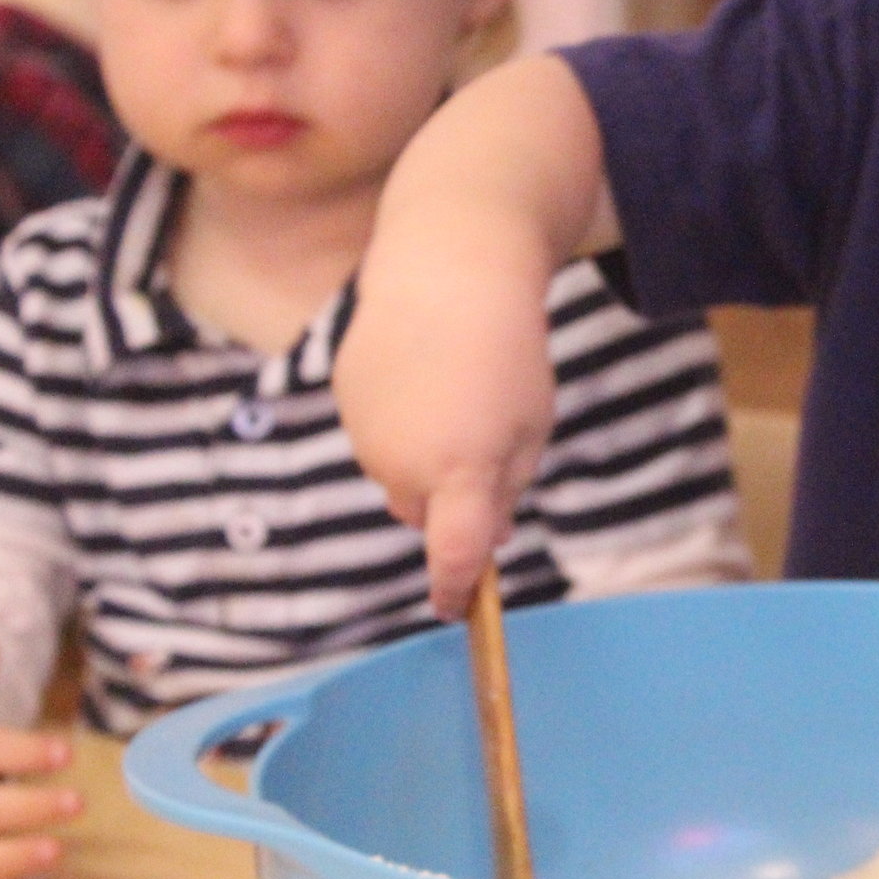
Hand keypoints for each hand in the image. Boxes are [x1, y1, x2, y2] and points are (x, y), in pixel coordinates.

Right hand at [334, 213, 555, 618]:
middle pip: (427, 516)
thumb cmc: (508, 351)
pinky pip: (378, 436)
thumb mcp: (531, 424)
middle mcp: (404, 463)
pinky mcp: (346, 402)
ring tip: (458, 394)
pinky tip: (424, 375)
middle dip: (454, 503)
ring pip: (399, 478)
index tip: (458, 609)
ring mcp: (367, 433)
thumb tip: (483, 538)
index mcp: (462, 473)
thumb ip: (507, 488)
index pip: (453, 558)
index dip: (455, 591)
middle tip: (487, 446)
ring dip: (426, 459)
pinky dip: (401, 422)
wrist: (450, 269)